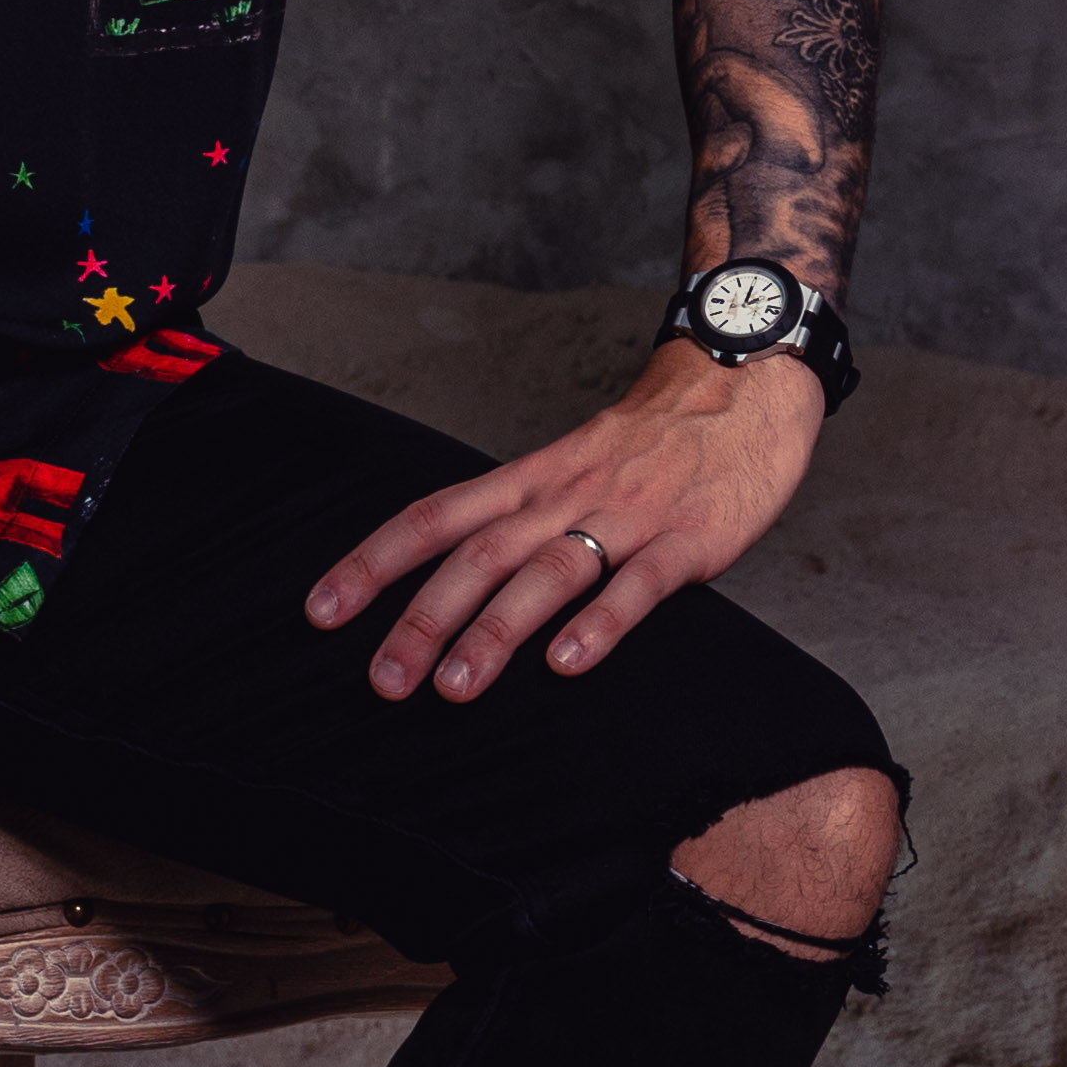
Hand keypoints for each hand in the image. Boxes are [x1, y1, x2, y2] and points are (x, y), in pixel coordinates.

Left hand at [302, 340, 829, 702]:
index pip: (435, 516)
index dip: (375, 563)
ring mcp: (626, 517)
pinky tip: (568, 662)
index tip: (322, 610)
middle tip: (383, 681)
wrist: (744, 379)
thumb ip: (525, 520)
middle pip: (478, 554)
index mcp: (532, 480)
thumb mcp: (573, 466)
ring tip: (457, 687)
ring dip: (496, 631)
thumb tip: (460, 585)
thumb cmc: (656, 438)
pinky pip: (637, 586)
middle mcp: (565, 495)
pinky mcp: (686, 540)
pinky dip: (600, 624)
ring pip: (547, 572)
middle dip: (423, 618)